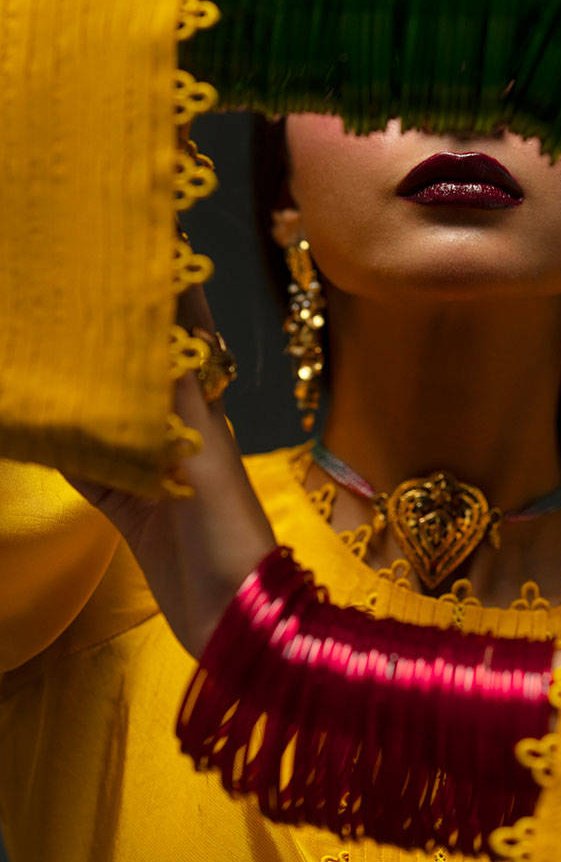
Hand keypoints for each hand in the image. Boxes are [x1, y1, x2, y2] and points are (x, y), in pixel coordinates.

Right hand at [60, 278, 275, 659]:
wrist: (233, 622)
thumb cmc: (228, 532)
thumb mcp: (201, 453)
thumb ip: (170, 389)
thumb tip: (158, 311)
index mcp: (201, 408)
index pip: (181, 333)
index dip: (162, 289)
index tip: (131, 240)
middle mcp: (173, 430)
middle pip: (132, 368)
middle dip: (103, 330)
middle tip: (59, 291)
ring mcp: (147, 469)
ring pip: (102, 413)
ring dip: (74, 386)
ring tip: (35, 345)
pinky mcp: (126, 508)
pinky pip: (84, 465)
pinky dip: (57, 444)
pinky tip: (27, 420)